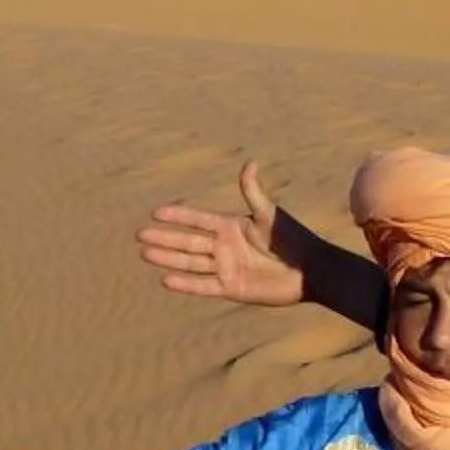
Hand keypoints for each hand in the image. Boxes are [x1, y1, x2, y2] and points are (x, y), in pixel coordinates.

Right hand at [138, 159, 305, 307]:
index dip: (178, 216)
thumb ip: (253, 192)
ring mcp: (225, 267)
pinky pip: (203, 285)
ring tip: (144, 253)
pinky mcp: (231, 287)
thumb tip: (250, 162)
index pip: (198, 219)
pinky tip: (165, 280)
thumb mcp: (269, 214)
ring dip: (168, 258)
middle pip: (188, 241)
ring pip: (190, 262)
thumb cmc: (293, 238)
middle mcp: (223, 246)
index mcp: (231, 226)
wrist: (310, 269)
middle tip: (139, 234)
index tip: (156, 212)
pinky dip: (185, 284)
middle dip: (165, 237)